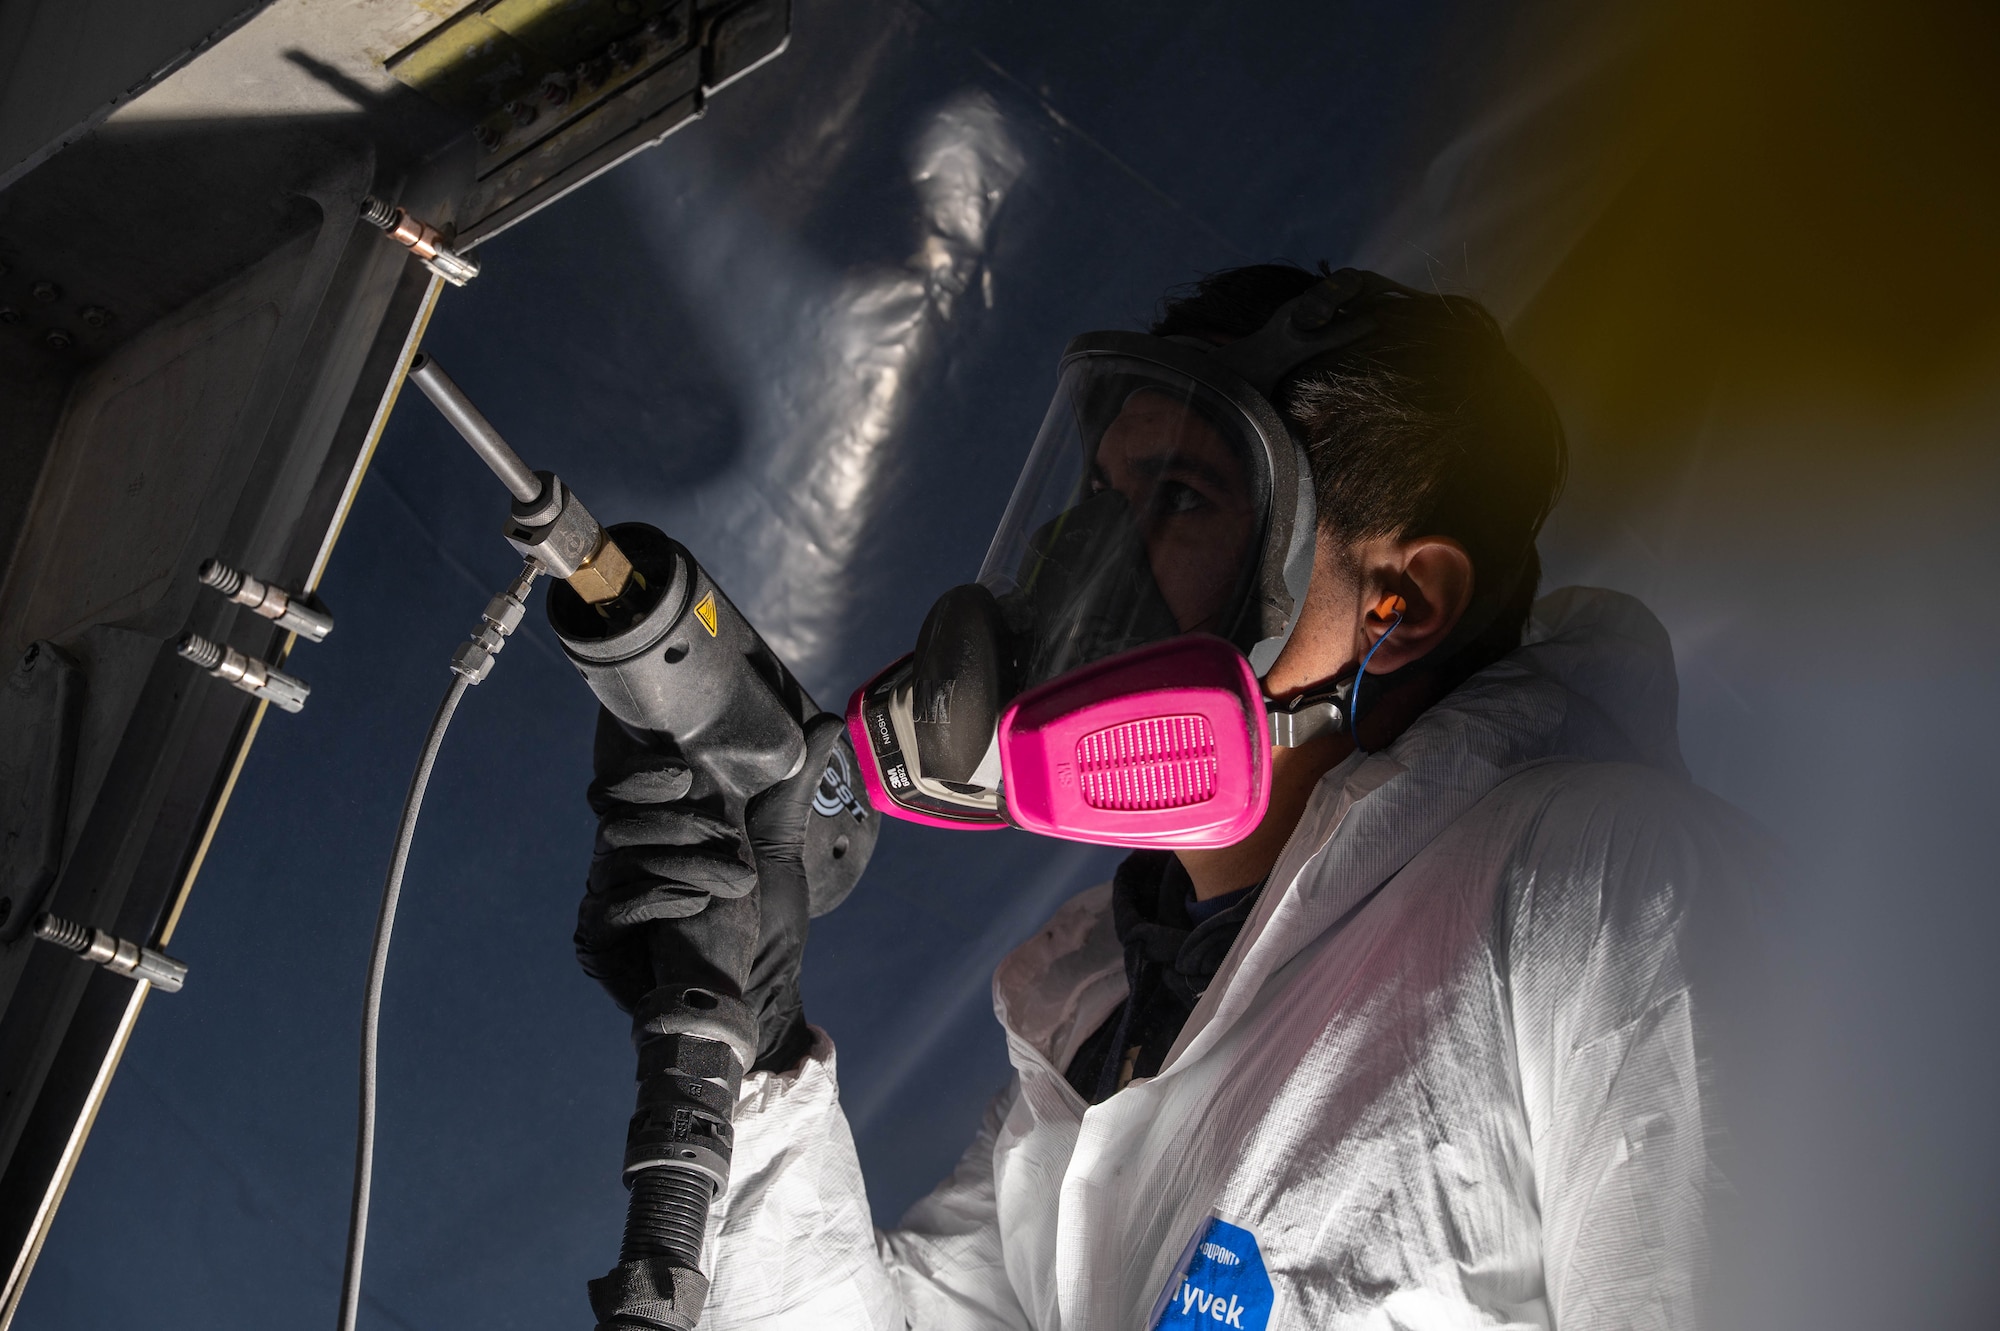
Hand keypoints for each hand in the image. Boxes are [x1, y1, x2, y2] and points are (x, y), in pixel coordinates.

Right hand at [574, 709, 877, 1069]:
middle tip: (725, 832)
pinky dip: (655, 900)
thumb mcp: (778, 843)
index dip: (641, 773)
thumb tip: (829, 720)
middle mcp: (621, 859)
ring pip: (613, 857)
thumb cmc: (764, 918)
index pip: (620, 785)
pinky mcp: (600, 945)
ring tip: (734, 877)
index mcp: (654, 829)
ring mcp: (606, 900)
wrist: (760, 992)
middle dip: (673, 820)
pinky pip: (608, 911)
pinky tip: (696, 903)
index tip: (685, 772)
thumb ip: (792, 783)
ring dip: (679, 862)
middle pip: (612, 816)